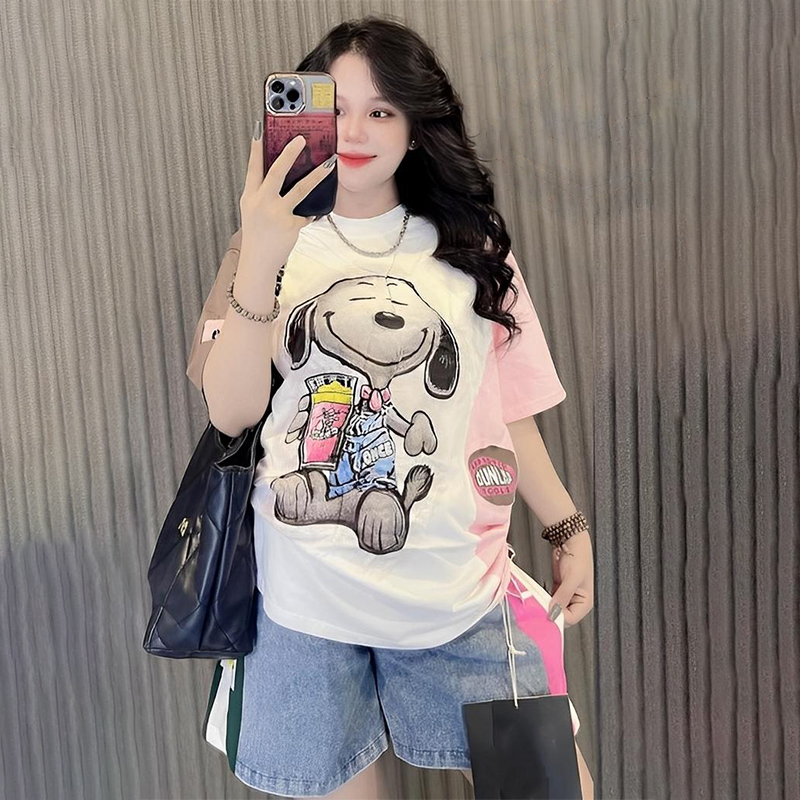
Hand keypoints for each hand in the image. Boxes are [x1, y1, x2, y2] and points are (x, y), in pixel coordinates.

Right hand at [239, 128, 336, 259]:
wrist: (258, 261)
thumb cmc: (257, 235)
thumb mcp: (253, 211)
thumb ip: (263, 194)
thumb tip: (284, 177)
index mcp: (250, 196)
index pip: (253, 167)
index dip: (256, 148)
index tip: (260, 129)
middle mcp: (262, 202)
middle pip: (277, 172)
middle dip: (289, 154)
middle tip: (300, 140)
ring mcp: (277, 213)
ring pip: (300, 189)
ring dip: (317, 175)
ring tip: (330, 164)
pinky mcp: (291, 225)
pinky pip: (306, 214)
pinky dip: (309, 213)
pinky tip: (311, 214)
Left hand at [547, 530, 593, 626]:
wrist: (571, 541)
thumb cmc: (578, 557)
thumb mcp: (571, 579)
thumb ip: (562, 597)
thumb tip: (553, 611)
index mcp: (585, 603)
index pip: (570, 619)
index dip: (557, 618)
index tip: (545, 613)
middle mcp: (576, 601)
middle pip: (561, 616)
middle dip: (551, 612)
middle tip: (540, 608)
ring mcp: (566, 595)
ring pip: (554, 608)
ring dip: (546, 606)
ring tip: (538, 602)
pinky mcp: (558, 589)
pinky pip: (550, 599)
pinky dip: (544, 599)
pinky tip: (538, 597)